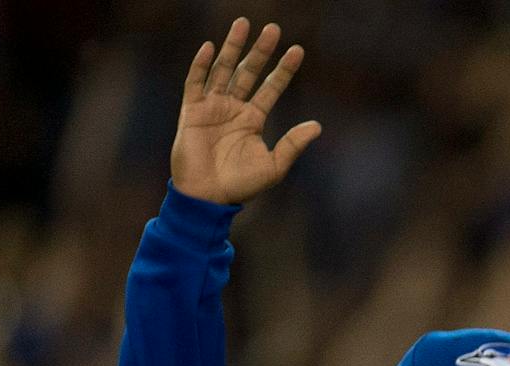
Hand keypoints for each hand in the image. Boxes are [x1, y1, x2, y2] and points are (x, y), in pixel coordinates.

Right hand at [172, 20, 320, 206]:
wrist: (209, 196)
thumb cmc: (241, 185)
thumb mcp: (274, 165)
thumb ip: (293, 144)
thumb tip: (317, 126)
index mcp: (253, 119)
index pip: (271, 88)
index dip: (283, 70)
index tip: (298, 51)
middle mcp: (234, 108)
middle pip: (249, 72)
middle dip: (260, 51)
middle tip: (273, 29)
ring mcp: (212, 106)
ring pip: (224, 69)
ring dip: (233, 47)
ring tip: (243, 24)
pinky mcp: (191, 110)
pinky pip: (195, 82)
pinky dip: (202, 65)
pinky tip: (211, 47)